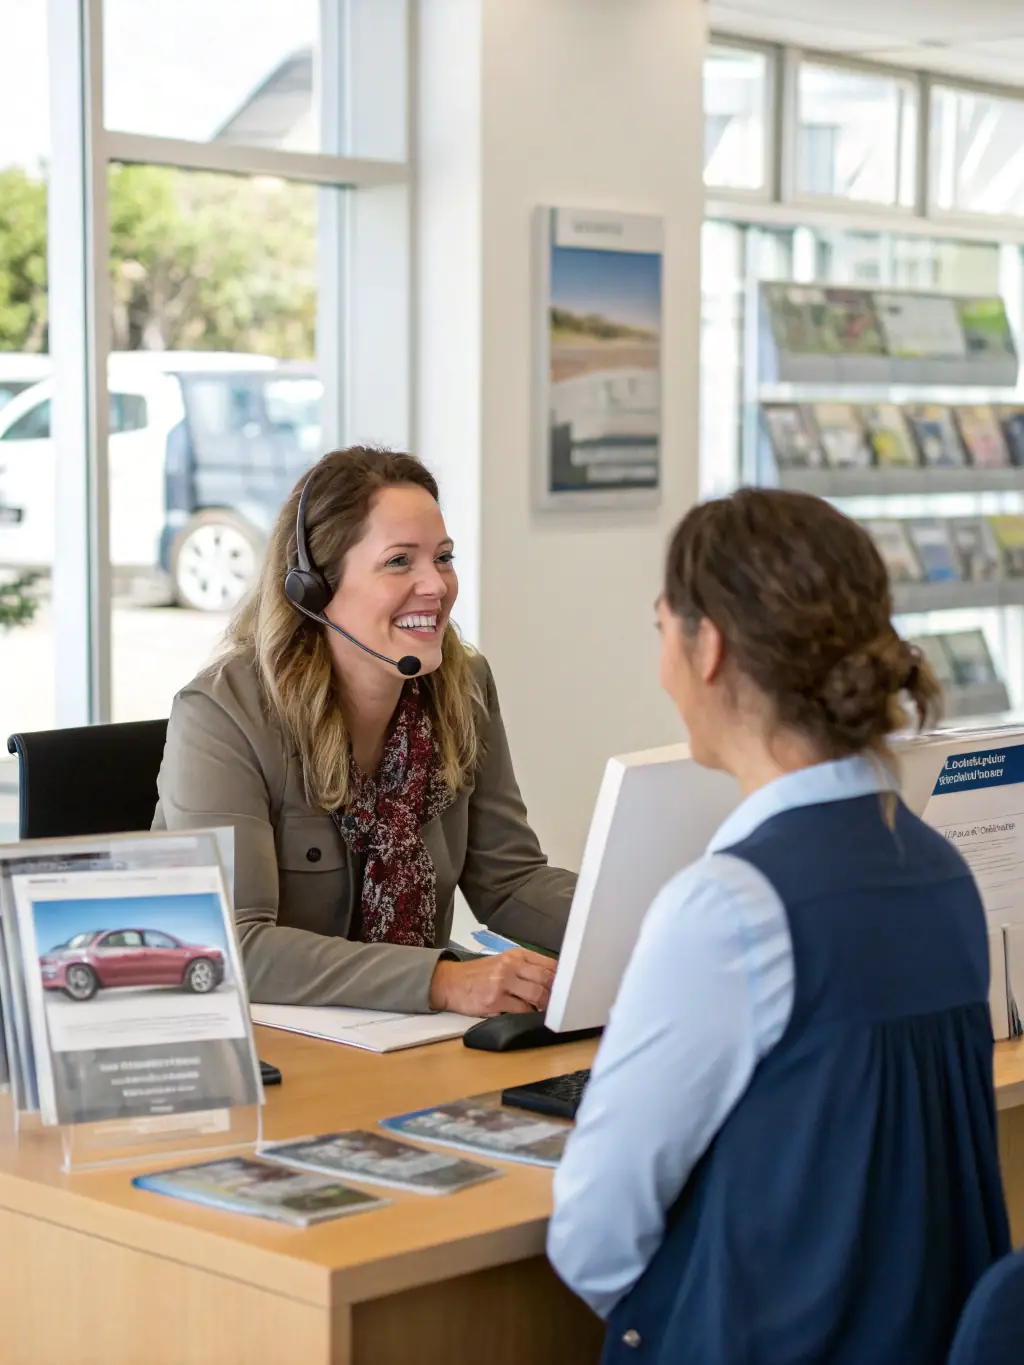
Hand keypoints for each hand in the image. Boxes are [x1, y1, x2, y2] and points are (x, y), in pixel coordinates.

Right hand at [429, 947, 555, 1015]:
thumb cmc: (478, 974)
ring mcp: (502, 982)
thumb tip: (553, 981)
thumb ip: (526, 968)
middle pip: (546, 978)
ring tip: (545, 1011)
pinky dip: (529, 1014)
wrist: (449, 982)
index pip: (549, 964)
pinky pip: (522, 1010)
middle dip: (557, 993)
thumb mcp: (502, 962)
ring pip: (537, 994)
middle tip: (561, 1003)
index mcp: (516, 954)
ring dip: (545, 1006)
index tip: (569, 988)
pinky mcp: (495, 1000)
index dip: (562, 978)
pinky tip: (528, 1016)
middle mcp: (511, 965)